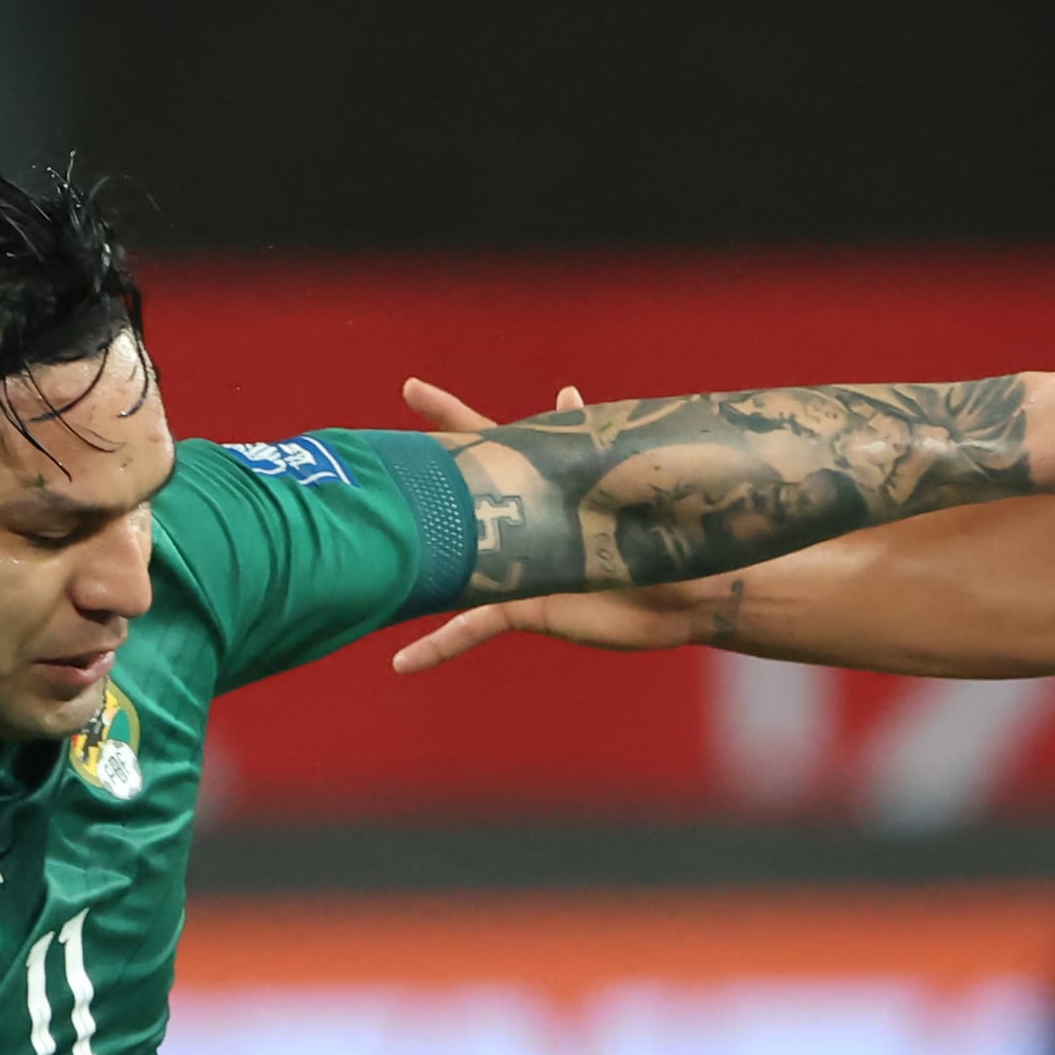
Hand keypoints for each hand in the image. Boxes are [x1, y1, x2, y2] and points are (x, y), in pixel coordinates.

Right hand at [390, 374, 729, 668]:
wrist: (686, 592)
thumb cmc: (664, 529)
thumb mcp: (621, 478)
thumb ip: (588, 439)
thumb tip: (565, 392)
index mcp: (542, 483)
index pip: (486, 440)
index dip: (449, 416)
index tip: (411, 391)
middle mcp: (522, 523)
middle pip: (456, 498)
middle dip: (417, 484)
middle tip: (371, 462)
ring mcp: (517, 567)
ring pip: (450, 570)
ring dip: (411, 573)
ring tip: (367, 575)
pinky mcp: (523, 610)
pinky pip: (469, 629)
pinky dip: (438, 645)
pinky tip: (403, 663)